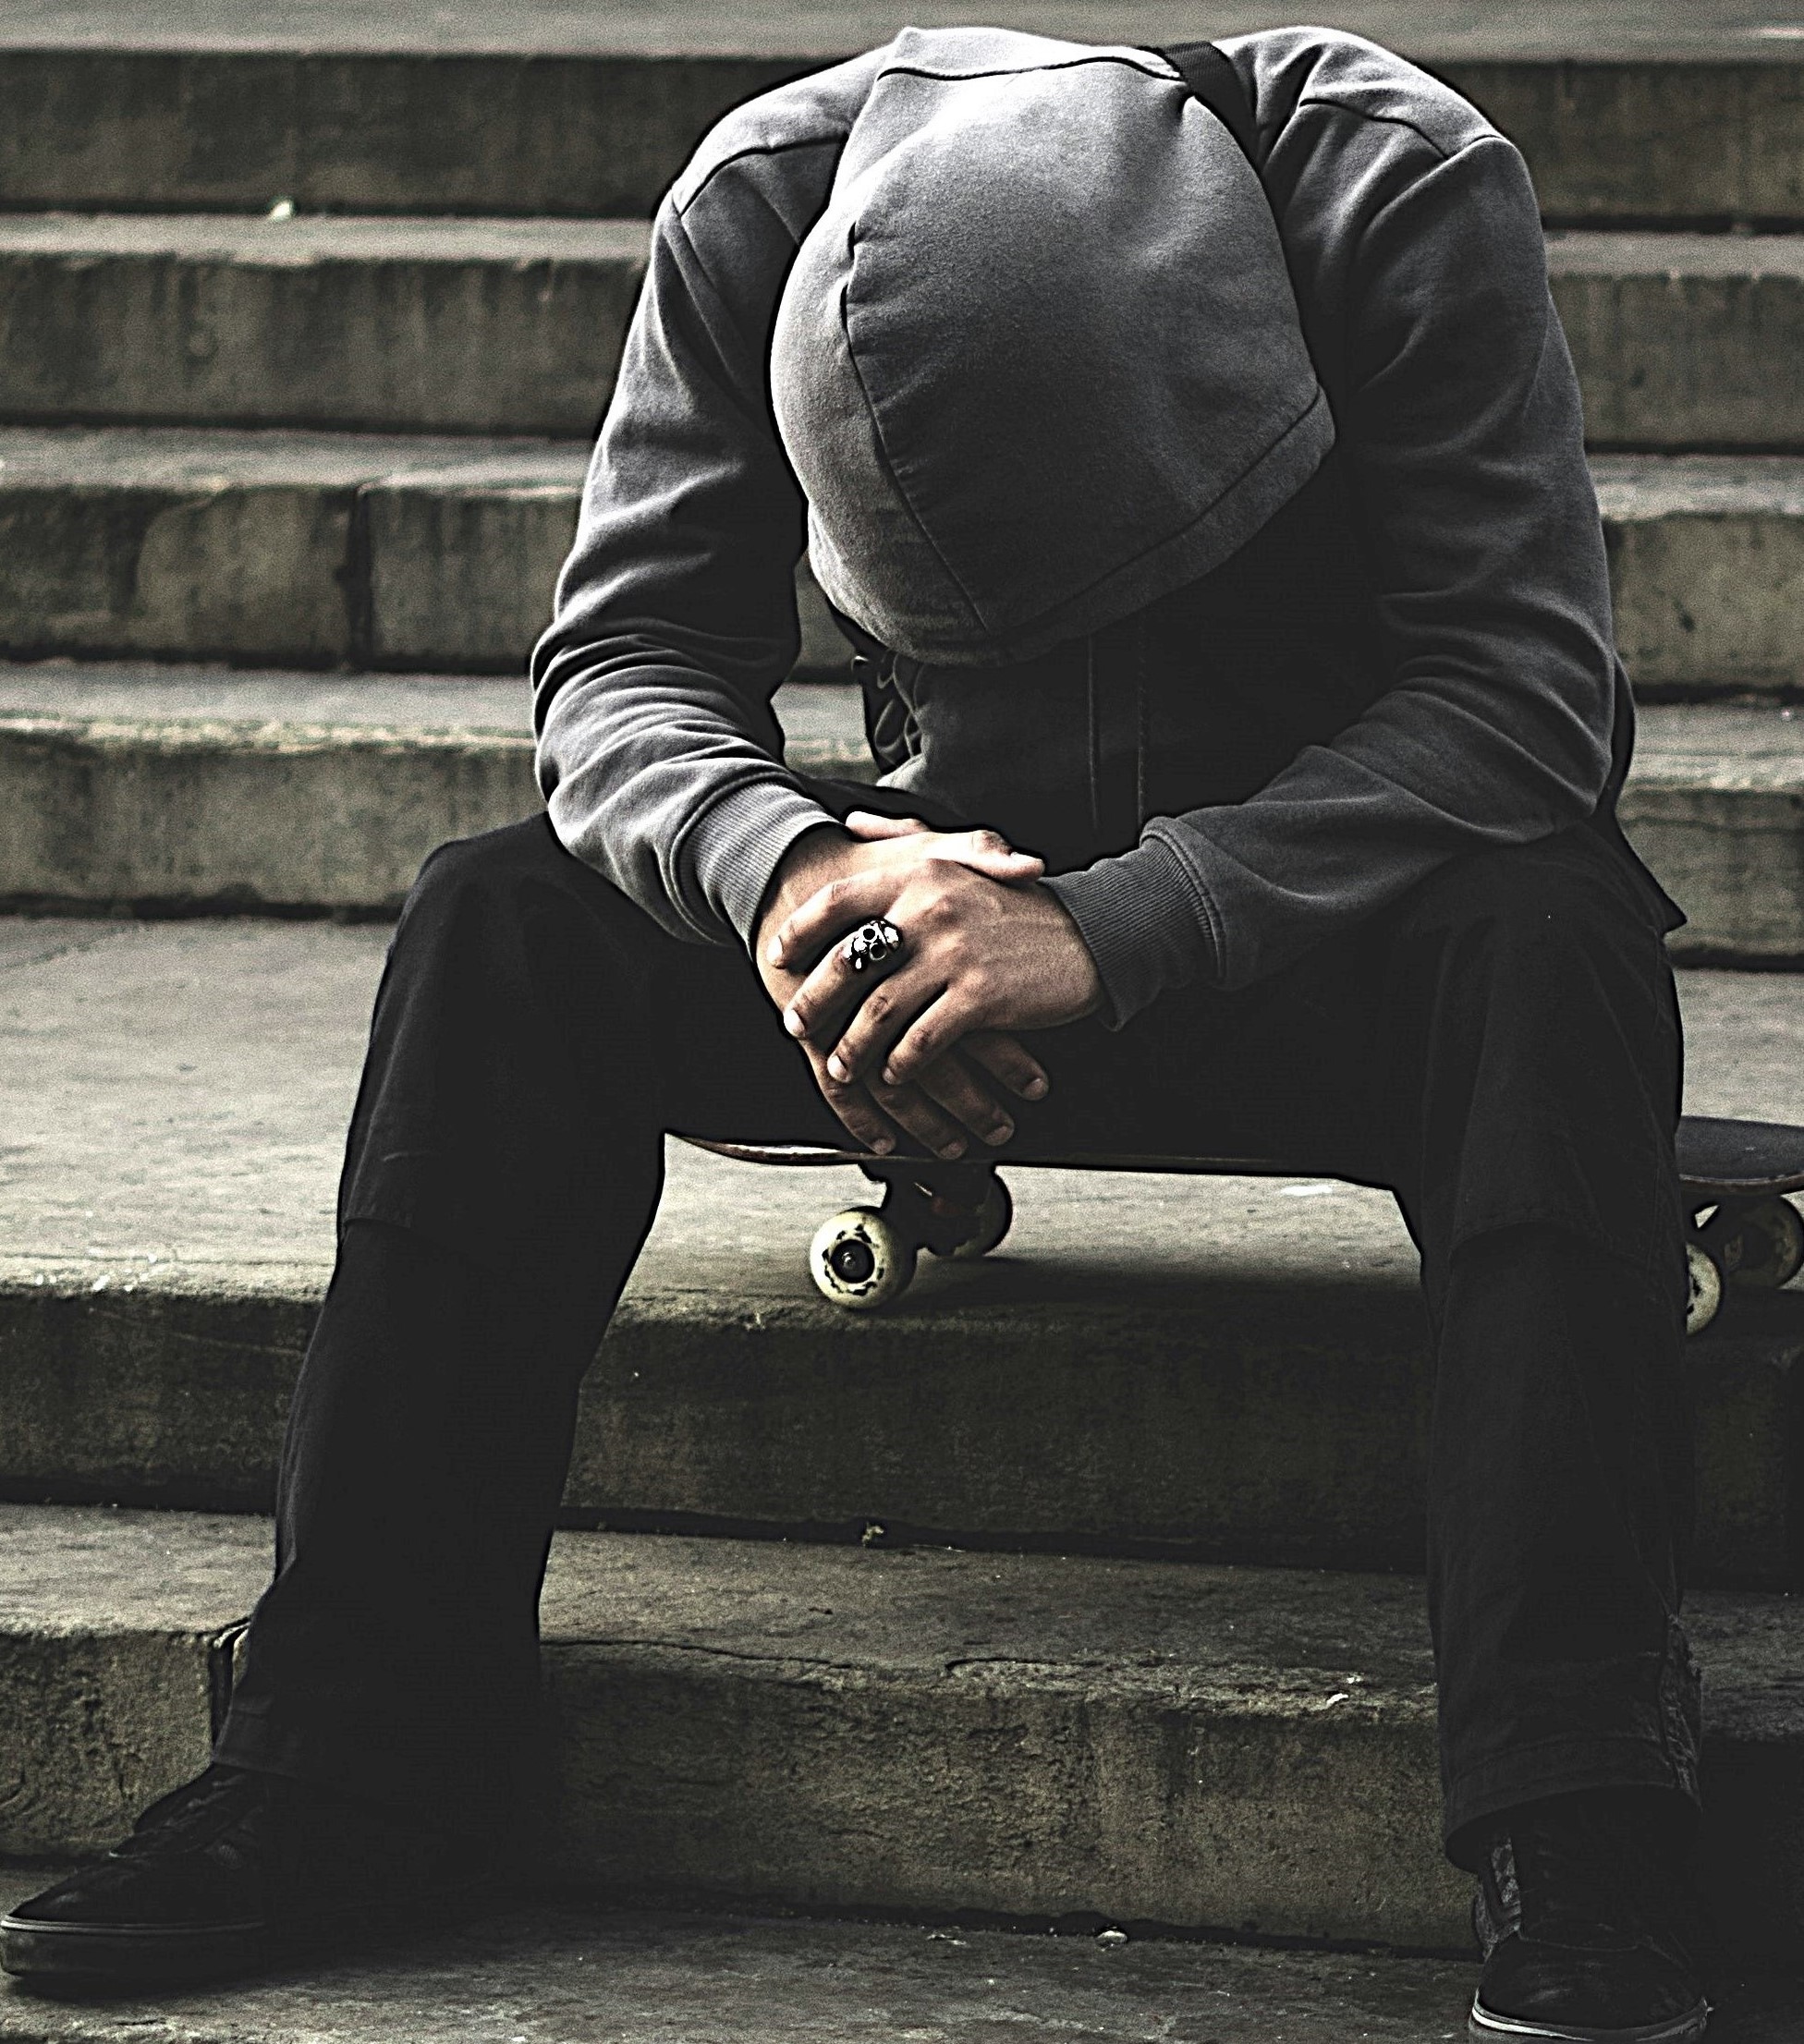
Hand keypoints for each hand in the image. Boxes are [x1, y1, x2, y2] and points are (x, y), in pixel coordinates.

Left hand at [754, 813, 1054, 1156]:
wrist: (1089, 936)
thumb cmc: (1018, 904)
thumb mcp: (962, 857)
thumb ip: (903, 839)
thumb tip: (852, 824)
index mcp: (921, 874)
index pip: (837, 901)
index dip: (799, 932)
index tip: (776, 957)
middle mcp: (931, 908)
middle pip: (847, 963)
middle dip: (814, 1002)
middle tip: (795, 1025)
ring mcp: (955, 954)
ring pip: (879, 1010)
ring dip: (853, 1046)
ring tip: (840, 1065)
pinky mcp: (980, 996)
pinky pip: (922, 1041)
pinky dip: (902, 1064)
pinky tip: (894, 1074)